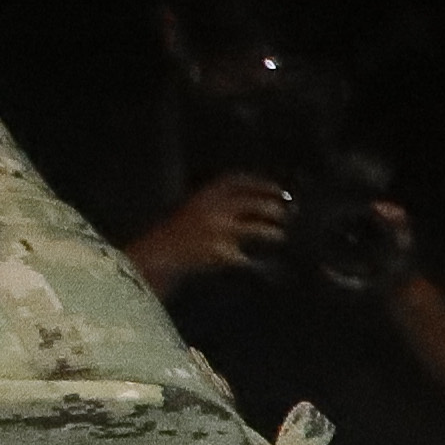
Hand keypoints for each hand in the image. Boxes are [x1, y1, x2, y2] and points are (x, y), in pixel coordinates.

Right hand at [129, 172, 291, 288]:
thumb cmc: (180, 232)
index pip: (238, 181)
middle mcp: (212, 209)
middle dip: (273, 208)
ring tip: (279, 235)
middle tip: (286, 214)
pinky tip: (264, 262)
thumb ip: (220, 201)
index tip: (278, 189)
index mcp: (205, 194)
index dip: (261, 183)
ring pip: (256, 229)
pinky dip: (257, 260)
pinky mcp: (220, 253)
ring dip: (272, 232)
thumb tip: (260, 200)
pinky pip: (247, 256)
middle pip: (253, 204)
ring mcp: (217, 231)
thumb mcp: (195, 206)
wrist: (159, 254)